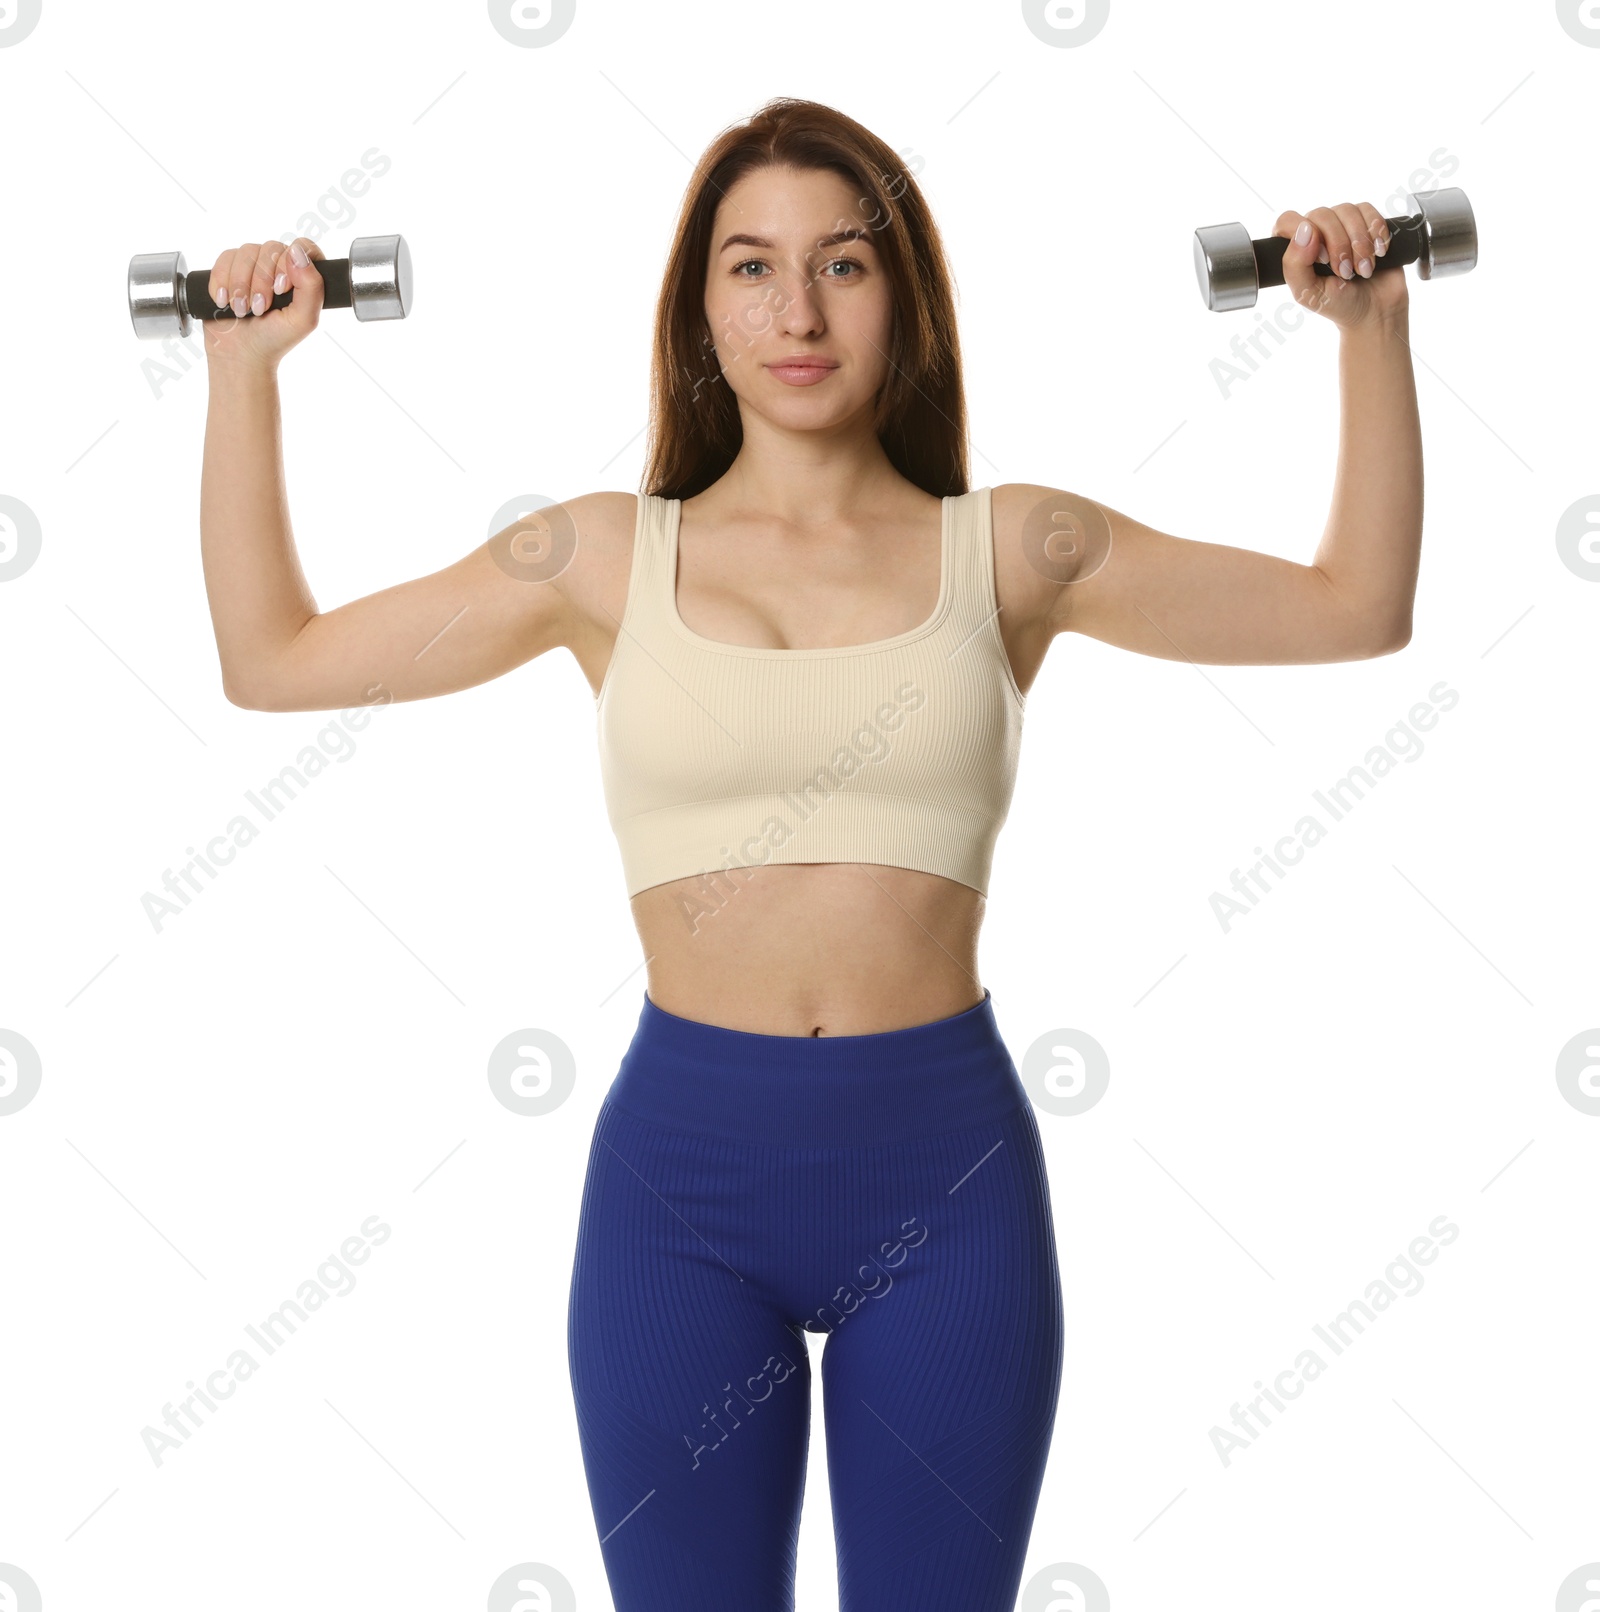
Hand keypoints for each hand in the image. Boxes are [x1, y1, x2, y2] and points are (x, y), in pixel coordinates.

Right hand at [202, 236, 326, 370]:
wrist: (239, 353)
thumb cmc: (275, 340)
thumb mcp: (303, 320)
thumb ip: (311, 287)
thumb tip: (298, 252)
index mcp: (303, 277)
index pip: (303, 247)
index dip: (290, 262)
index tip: (281, 288)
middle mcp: (279, 266)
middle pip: (271, 248)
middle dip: (261, 280)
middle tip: (260, 308)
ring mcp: (253, 265)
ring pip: (245, 251)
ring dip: (241, 284)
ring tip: (242, 310)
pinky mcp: (229, 268)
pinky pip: (224, 258)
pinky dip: (222, 281)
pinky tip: (224, 301)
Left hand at [1274, 202, 1408, 330]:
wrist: (1375, 309)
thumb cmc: (1337, 303)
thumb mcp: (1308, 293)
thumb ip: (1294, 265)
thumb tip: (1305, 229)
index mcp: (1295, 248)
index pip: (1288, 220)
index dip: (1305, 234)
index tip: (1321, 259)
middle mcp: (1316, 232)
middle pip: (1322, 214)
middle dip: (1338, 245)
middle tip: (1345, 272)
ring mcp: (1341, 224)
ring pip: (1347, 210)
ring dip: (1360, 243)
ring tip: (1364, 269)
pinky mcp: (1366, 221)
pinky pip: (1369, 210)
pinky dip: (1376, 232)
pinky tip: (1379, 253)